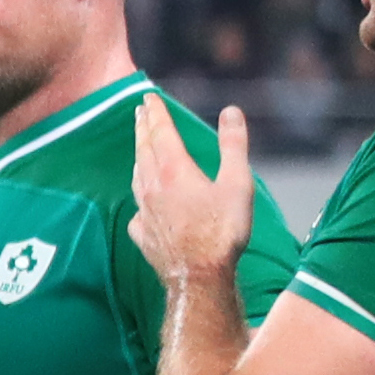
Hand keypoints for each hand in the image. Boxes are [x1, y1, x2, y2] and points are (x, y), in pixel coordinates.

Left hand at [127, 98, 253, 289]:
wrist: (199, 276)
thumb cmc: (223, 230)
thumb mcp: (237, 183)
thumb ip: (233, 145)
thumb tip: (230, 111)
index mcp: (174, 170)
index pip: (161, 133)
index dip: (156, 113)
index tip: (149, 98)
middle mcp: (153, 187)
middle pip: (144, 151)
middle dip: (142, 129)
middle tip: (139, 113)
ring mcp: (144, 212)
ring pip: (137, 176)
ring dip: (138, 157)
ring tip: (140, 148)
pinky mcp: (143, 234)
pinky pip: (137, 208)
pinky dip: (139, 195)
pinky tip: (142, 200)